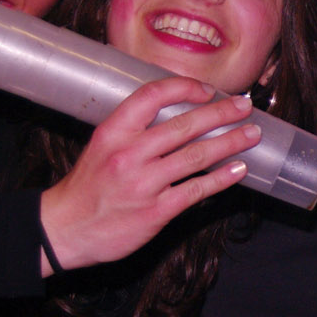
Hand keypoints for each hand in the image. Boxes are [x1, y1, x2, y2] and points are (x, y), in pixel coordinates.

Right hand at [37, 78, 260, 275]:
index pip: (153, 95)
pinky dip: (221, 178)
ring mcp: (144, 183)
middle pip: (184, 125)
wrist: (64, 229)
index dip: (184, 88)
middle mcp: (129, 153)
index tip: (208, 89)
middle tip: (244, 107)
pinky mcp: (156, 211)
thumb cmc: (86, 188)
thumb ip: (133, 130)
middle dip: (221, 114)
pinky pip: (197, 189)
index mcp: (113, 131)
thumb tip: (176, 115)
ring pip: (196, 156)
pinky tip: (238, 170)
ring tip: (251, 135)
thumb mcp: (101, 146)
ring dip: (230, 143)